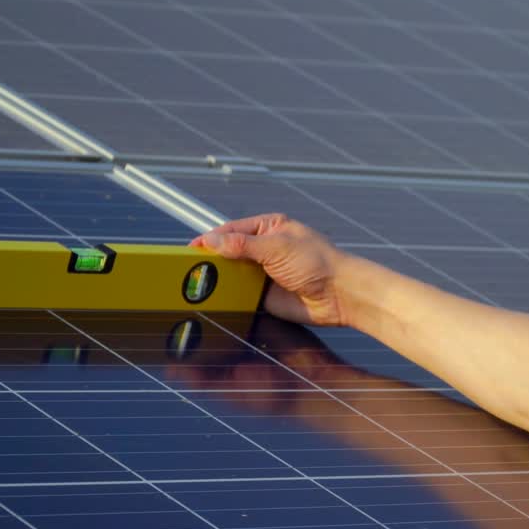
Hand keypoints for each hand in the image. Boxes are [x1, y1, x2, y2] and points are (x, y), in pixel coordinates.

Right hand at [190, 213, 347, 325]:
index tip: (191, 249)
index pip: (232, 230)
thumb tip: (212, 240)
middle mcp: (264, 249)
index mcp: (269, 228)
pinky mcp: (264, 296)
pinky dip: (227, 297)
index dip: (211, 239)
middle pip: (228, 252)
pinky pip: (240, 295)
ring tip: (194, 285)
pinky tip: (213, 300)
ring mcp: (263, 273)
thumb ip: (243, 245)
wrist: (340, 296)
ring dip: (216, 280)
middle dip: (210, 260)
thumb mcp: (277, 247)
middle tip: (188, 269)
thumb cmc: (317, 263)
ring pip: (231, 275)